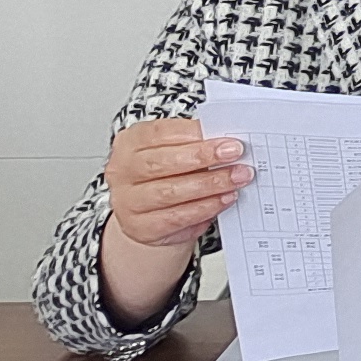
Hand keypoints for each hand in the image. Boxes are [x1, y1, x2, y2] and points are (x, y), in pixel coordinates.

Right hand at [106, 115, 252, 248]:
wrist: (149, 215)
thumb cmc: (165, 174)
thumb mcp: (174, 150)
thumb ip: (194, 142)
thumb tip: (227, 140)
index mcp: (130, 142)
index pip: (160, 134)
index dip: (195, 135)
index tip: (227, 138)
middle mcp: (123, 171)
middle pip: (163, 162)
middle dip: (204, 157)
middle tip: (235, 155)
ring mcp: (128, 201)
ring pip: (170, 192)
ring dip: (210, 184)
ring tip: (237, 177)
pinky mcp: (140, 227)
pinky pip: (176, 217)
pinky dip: (205, 208)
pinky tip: (224, 199)